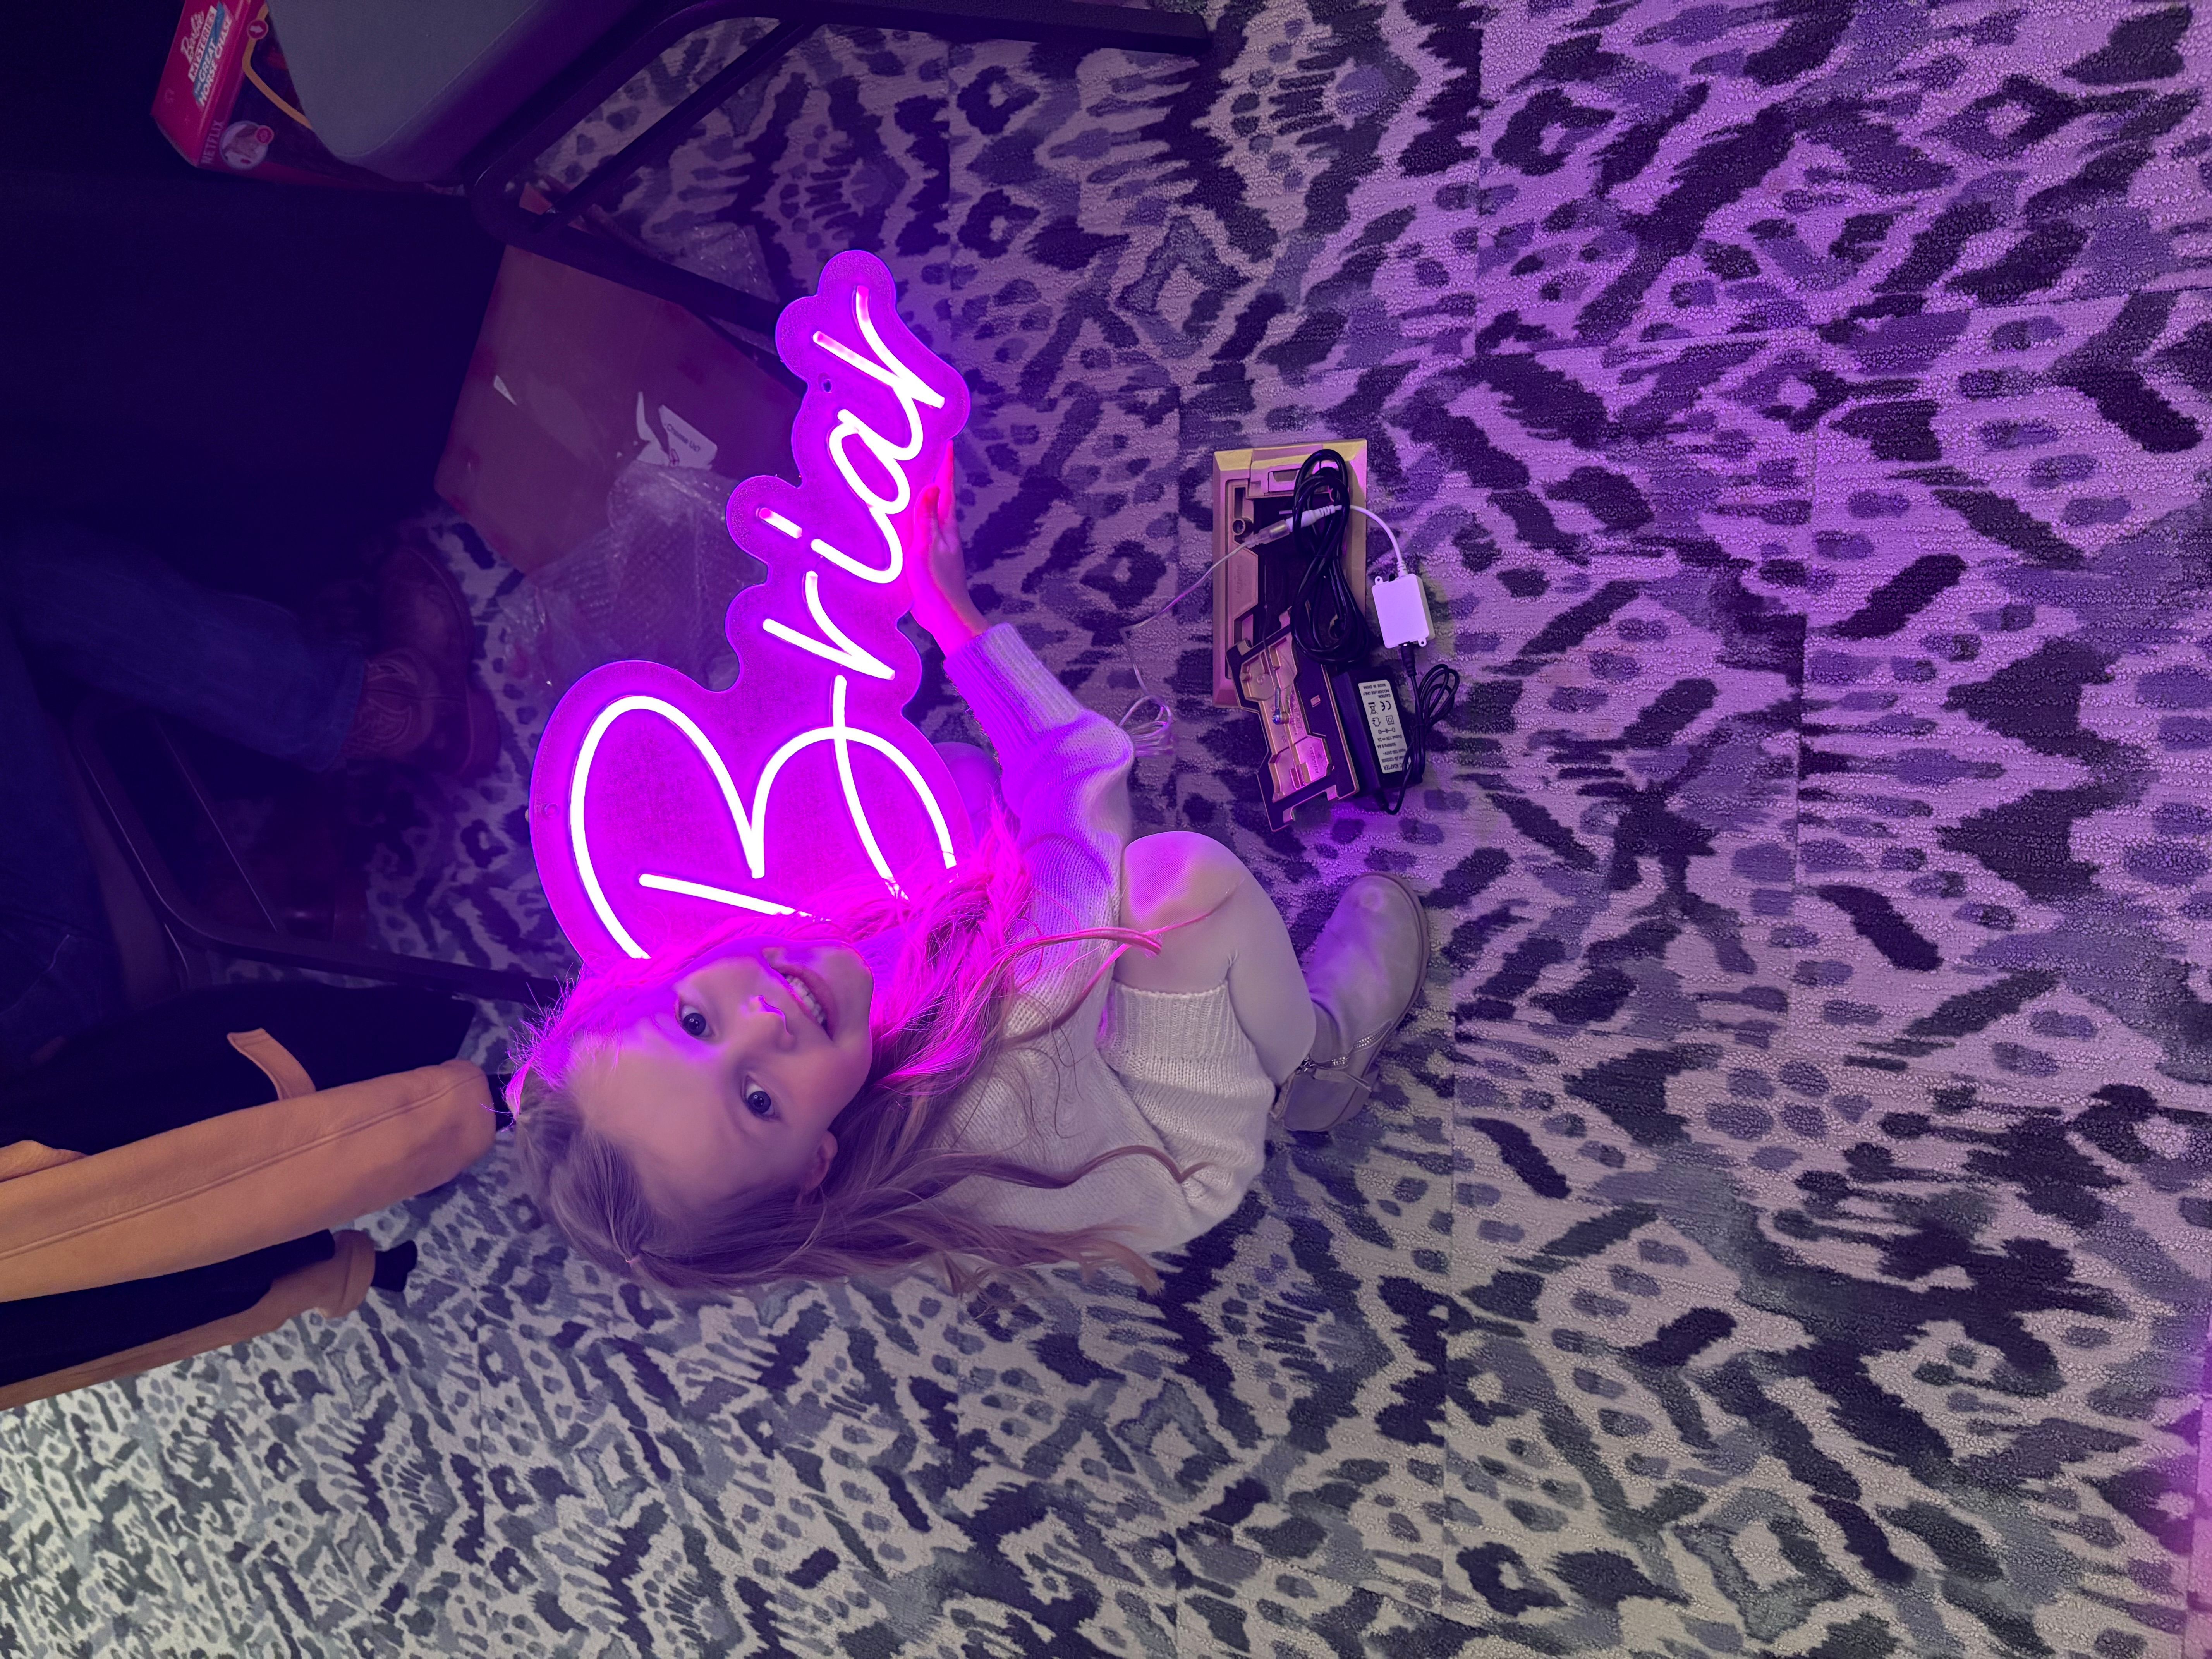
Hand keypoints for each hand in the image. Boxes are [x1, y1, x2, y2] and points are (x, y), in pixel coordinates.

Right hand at [902, 447, 986, 650]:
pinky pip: (922, 534)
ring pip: (931, 516)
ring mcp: (939, 548)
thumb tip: (932, 486)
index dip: (945, 467)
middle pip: (940, 500)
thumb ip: (926, 519)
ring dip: (925, 499)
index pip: (945, 490)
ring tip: (916, 483)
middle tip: (931, 456)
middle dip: (936, 478)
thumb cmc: (937, 585)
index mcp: (947, 528)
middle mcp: (946, 535)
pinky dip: (915, 522)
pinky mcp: (931, 561)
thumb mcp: (926, 547)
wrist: (945, 618)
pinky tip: (906, 524)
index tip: (948, 444)